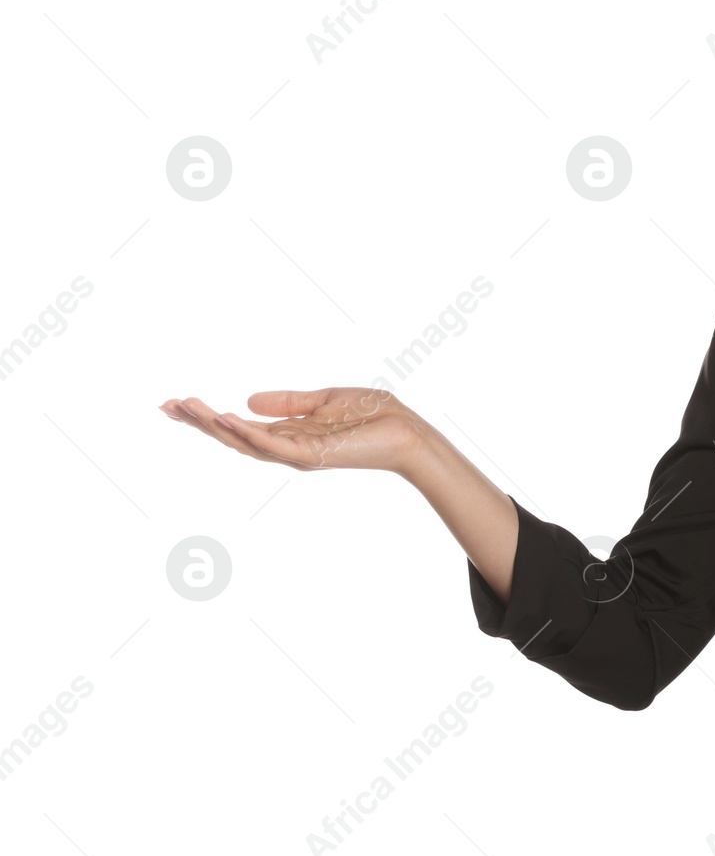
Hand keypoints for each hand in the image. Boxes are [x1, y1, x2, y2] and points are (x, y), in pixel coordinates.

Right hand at [158, 387, 427, 473]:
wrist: (408, 432)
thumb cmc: (374, 417)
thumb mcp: (324, 400)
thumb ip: (288, 402)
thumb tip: (247, 399)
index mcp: (288, 436)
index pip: (239, 427)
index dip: (207, 417)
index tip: (175, 403)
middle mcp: (287, 449)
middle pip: (233, 437)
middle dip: (199, 423)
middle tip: (166, 406)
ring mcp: (298, 455)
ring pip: (246, 443)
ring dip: (215, 426)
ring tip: (186, 407)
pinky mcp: (313, 456)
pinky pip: (274, 446)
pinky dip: (249, 433)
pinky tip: (226, 417)